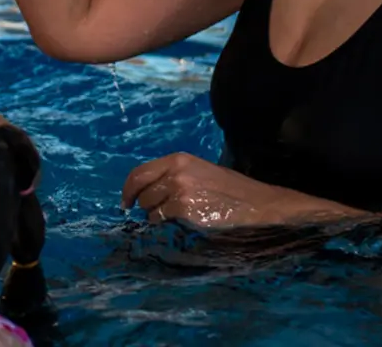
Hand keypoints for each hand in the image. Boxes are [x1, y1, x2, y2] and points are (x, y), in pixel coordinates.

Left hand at [122, 152, 329, 229]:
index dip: (128, 187)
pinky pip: (160, 218)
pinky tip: (178, 222)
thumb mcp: (199, 171)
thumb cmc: (229, 189)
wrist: (255, 203)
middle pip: (141, 189)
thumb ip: (173, 175)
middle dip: (139, 202)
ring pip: (149, 206)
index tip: (125, 200)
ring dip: (154, 214)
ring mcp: (179, 190)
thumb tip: (149, 189)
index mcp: (178, 159)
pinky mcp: (184, 209)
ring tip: (171, 216)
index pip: (140, 172)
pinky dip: (163, 222)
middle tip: (141, 211)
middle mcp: (175, 171)